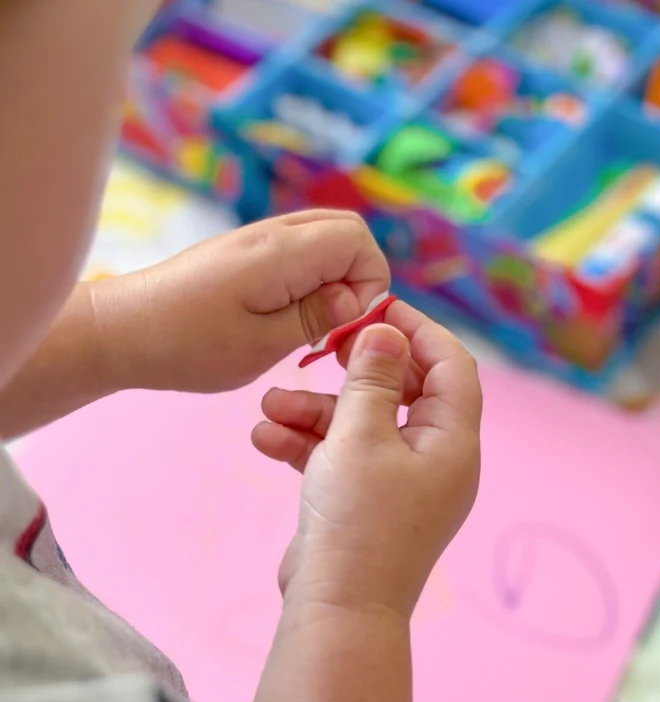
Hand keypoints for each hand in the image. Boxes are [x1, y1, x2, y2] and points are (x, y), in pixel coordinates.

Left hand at [90, 210, 389, 392]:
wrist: (122, 330)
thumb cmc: (188, 345)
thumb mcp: (261, 344)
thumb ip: (316, 316)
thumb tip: (357, 300)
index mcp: (281, 252)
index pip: (358, 240)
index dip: (369, 282)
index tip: (344, 324)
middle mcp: (273, 232)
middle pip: (347, 230)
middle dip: (358, 276)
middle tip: (335, 323)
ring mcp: (259, 237)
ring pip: (325, 238)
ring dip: (335, 278)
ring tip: (313, 321)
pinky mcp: (247, 250)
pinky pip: (301, 249)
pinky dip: (312, 277)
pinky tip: (290, 311)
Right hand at [252, 302, 481, 618]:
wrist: (334, 610)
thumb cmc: (356, 521)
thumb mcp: (360, 436)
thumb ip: (373, 378)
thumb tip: (388, 329)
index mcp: (452, 441)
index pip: (451, 366)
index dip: (418, 331)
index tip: (377, 308)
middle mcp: (435, 459)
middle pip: (403, 392)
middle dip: (354, 373)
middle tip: (323, 350)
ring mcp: (401, 482)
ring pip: (363, 424)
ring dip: (317, 411)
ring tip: (268, 404)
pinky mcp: (367, 501)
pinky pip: (344, 457)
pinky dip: (311, 444)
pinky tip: (265, 437)